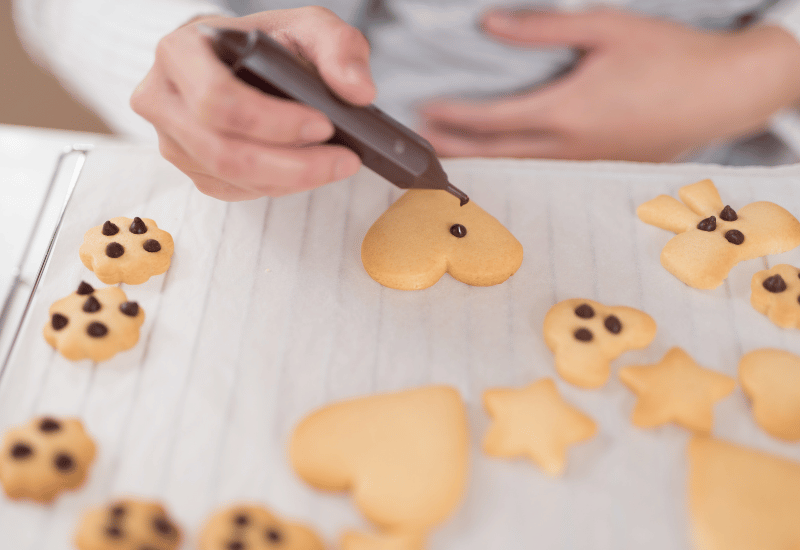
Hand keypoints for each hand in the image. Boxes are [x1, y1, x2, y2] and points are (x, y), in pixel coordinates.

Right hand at [131, 7, 375, 200]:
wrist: (238, 61)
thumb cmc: (265, 44)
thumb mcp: (307, 27)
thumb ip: (339, 47)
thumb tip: (358, 91)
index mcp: (180, 52)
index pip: (217, 99)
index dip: (273, 122)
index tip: (324, 124)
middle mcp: (162, 99)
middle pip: (223, 152)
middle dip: (292, 165)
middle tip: (342, 160)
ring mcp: (172, 140)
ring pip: (231, 178)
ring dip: (291, 179)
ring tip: (333, 164)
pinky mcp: (191, 168)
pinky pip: (234, 191)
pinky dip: (278, 186)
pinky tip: (304, 170)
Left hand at [419, 8, 799, 161]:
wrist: (724, 93)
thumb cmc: (670, 58)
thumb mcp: (605, 28)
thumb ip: (542, 28)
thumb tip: (491, 25)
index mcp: (566, 111)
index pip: (492, 120)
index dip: (453, 118)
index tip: (425, 113)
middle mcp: (570, 145)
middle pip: (497, 153)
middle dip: (456, 149)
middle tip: (423, 147)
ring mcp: (586, 162)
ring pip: (521, 166)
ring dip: (483, 160)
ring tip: (454, 154)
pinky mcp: (600, 166)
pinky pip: (547, 169)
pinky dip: (517, 163)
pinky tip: (508, 156)